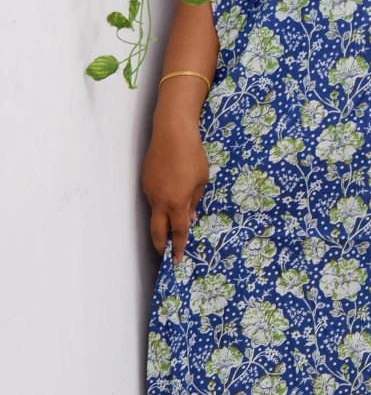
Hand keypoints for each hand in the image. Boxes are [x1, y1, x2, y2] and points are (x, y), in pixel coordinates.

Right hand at [141, 94, 209, 263]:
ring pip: (155, 213)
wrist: (171, 133)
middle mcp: (159, 200)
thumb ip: (194, 201)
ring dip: (162, 221)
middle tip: (166, 254)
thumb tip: (189, 217)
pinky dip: (160, 203)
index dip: (177, 248)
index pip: (177, 232)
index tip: (176, 261)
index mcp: (176, 203)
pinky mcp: (144, 180)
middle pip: (156, 231)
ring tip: (172, 222)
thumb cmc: (192, 156)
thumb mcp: (201, 181)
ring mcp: (149, 190)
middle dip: (161, 245)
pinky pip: (153, 197)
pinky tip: (168, 195)